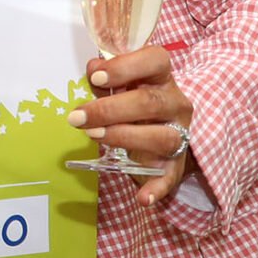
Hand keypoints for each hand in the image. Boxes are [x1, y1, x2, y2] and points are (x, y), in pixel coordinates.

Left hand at [67, 46, 196, 205]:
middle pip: (150, 102)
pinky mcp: (176, 164)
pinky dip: (157, 189)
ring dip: (124, 137)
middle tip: (77, 117)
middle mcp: (176, 104)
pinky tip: (143, 198)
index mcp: (161, 78)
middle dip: (110, 109)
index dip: (126, 67)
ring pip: (162, 136)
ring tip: (93, 137)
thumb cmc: (134, 101)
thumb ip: (105, 77)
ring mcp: (180, 134)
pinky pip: (170, 177)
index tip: (96, 78)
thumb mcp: (121, 85)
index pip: (156, 60)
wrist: (163, 131)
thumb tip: (93, 68)